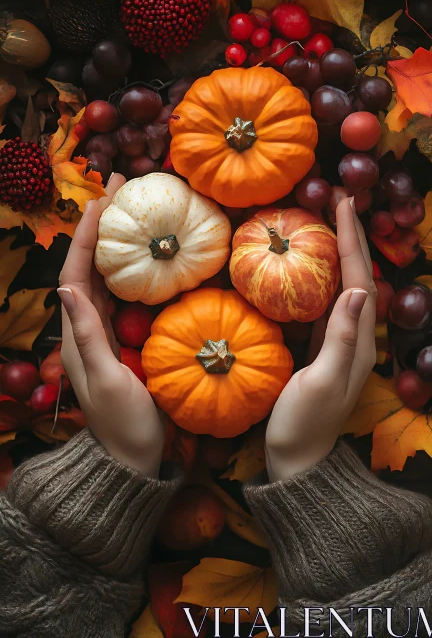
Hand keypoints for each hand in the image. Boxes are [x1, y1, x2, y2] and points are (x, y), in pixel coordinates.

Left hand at [58, 174, 164, 477]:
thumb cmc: (121, 421)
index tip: (101, 199)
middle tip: (123, 186)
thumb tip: (66, 285)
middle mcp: (88, 323)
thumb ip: (87, 333)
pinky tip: (151, 254)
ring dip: (119, 239)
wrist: (132, 456)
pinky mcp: (126, 337)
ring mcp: (108, 329)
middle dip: (104, 224)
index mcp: (78, 329)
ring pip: (110, 273)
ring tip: (136, 208)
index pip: (76, 269)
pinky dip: (135, 267)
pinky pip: (127, 293)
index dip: (86, 233)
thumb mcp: (102, 378)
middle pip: (92, 262)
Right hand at [264, 197, 376, 481]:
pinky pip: (323, 301)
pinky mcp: (320, 348)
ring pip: (341, 284)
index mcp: (359, 342)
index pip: (359, 278)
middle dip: (350, 236)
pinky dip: (320, 275)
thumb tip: (356, 290)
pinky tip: (307, 264)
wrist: (297, 462)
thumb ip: (339, 337)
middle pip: (356, 276)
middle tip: (338, 199)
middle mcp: (354, 337)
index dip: (351, 240)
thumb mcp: (321, 382)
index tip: (343, 204)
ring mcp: (338, 342)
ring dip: (337, 250)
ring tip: (325, 220)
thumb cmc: (303, 424)